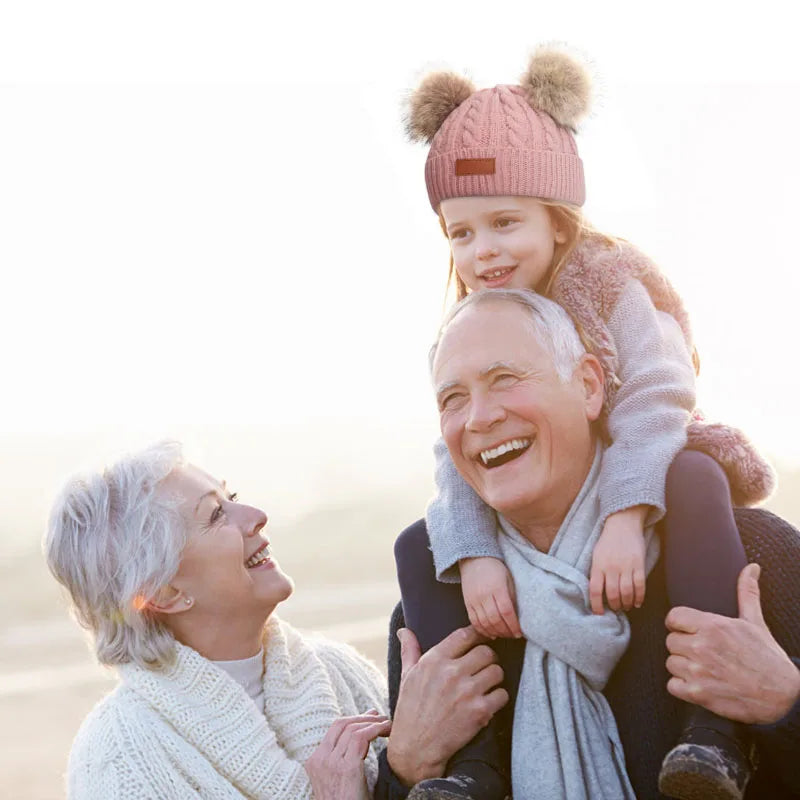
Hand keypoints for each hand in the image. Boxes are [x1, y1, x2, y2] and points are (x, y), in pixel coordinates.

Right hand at [304, 710, 391, 799]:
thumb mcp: (340, 779)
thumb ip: (346, 756)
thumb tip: (363, 731)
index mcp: (315, 762)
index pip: (334, 729)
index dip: (354, 719)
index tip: (370, 717)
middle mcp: (320, 760)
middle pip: (342, 724)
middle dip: (363, 717)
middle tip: (380, 717)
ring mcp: (332, 763)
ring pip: (353, 728)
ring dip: (373, 722)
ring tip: (387, 725)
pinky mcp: (347, 768)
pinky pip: (361, 737)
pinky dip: (376, 729)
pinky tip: (386, 731)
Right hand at [386, 626, 507, 785]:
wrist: (415, 749)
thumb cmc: (410, 710)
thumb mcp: (406, 676)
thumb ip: (409, 650)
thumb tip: (403, 630)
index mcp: (434, 660)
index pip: (465, 634)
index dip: (477, 635)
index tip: (480, 640)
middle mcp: (452, 672)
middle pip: (487, 651)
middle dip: (488, 658)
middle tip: (484, 667)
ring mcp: (467, 692)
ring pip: (497, 671)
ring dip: (494, 678)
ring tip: (487, 684)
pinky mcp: (479, 712)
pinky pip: (502, 695)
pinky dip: (498, 698)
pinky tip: (488, 702)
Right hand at [460, 557, 521, 638]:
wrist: (474, 559)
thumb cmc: (494, 567)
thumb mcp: (508, 578)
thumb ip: (512, 596)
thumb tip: (517, 615)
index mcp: (497, 588)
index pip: (506, 612)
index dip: (513, 625)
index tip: (519, 632)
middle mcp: (484, 595)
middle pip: (495, 620)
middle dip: (505, 631)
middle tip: (513, 635)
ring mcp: (474, 600)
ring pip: (484, 623)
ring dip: (495, 632)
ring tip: (503, 634)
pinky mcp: (467, 603)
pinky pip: (474, 621)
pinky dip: (482, 630)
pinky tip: (490, 633)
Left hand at [589, 506, 647, 614]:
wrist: (622, 524)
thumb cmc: (607, 542)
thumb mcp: (596, 555)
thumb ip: (596, 572)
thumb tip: (596, 593)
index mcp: (598, 565)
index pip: (594, 590)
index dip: (596, 605)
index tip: (599, 613)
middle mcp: (611, 567)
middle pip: (612, 594)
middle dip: (614, 605)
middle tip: (616, 609)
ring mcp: (626, 566)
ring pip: (627, 592)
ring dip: (627, 603)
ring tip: (626, 606)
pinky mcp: (639, 564)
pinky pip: (640, 585)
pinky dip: (639, 597)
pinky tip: (637, 603)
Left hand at [665, 563, 799, 723]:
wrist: (783, 697)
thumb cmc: (767, 658)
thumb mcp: (755, 622)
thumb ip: (747, 593)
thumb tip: (752, 568)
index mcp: (712, 626)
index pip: (673, 617)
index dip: (680, 625)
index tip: (691, 632)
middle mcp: (701, 647)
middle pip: (670, 641)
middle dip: (684, 647)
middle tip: (703, 653)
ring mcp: (698, 671)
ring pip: (671, 663)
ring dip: (683, 668)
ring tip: (705, 669)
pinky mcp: (698, 694)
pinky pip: (672, 686)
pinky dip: (683, 687)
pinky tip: (700, 684)